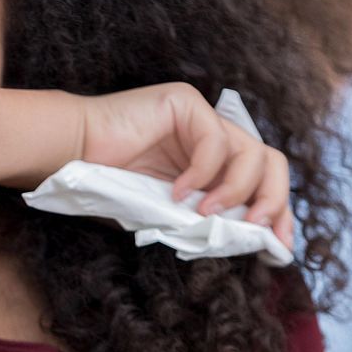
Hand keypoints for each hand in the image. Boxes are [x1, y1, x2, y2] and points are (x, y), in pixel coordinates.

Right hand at [79, 83, 294, 241]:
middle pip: (272, 162)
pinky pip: (216, 140)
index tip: (280, 248)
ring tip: (206, 213)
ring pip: (253, 152)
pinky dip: (202, 172)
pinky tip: (177, 191)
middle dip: (272, 200)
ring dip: (237, 191)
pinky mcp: (186, 103)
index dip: (279, 214)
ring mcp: (203, 118)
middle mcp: (215, 137)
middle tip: (256, 229)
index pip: (264, 181)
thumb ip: (209, 222)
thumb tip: (254, 242)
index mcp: (215, 163)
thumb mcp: (172, 214)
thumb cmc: (111, 188)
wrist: (71, 157)